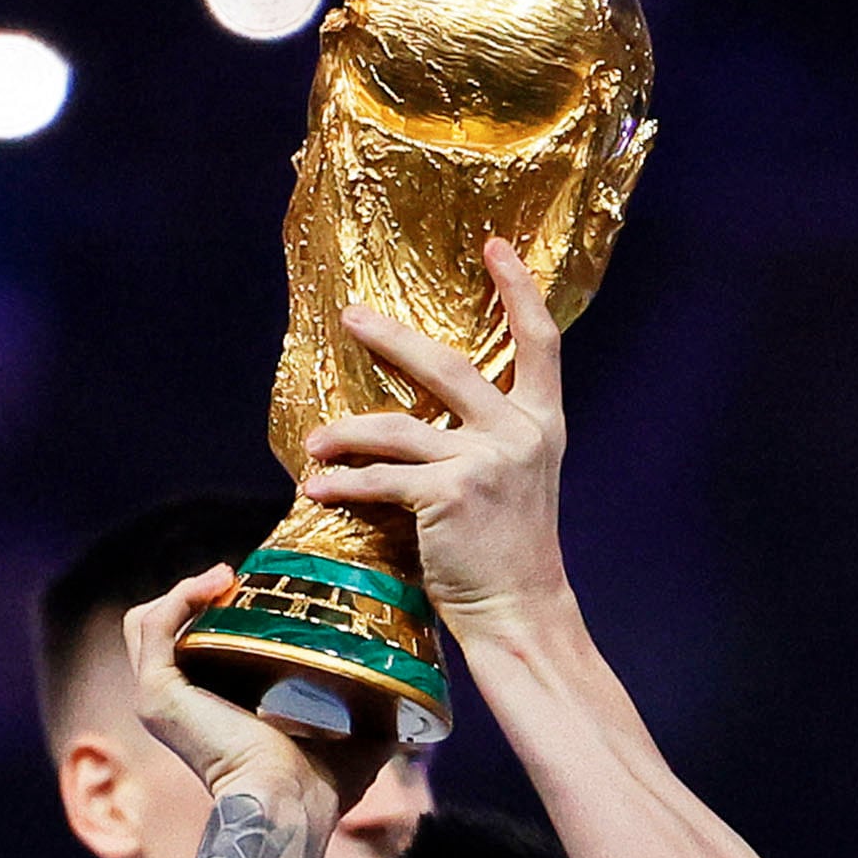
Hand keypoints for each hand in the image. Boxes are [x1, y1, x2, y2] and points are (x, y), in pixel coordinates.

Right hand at [123, 566, 384, 814]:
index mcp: (215, 708)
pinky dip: (180, 597)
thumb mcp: (357, 735)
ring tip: (229, 577)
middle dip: (196, 594)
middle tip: (240, 579)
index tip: (260, 586)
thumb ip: (373, 709)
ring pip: (145, 622)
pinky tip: (220, 582)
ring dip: (184, 591)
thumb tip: (410, 689)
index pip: (198, 644)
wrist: (291, 805)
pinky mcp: (157, 695)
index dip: (221, 609)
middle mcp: (179, 703)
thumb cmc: (320, 787)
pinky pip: (151, 627)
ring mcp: (160, 699)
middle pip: (163, 627)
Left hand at [302, 238, 572, 650]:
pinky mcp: (449, 492)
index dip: (519, 289)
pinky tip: (316, 488)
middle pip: (447, 364)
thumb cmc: (509, 555)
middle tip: (351, 316)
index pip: (540, 342)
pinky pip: (379, 477)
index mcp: (543, 424)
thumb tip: (425, 415)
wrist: (520, 611)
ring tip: (314, 444)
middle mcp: (518, 433)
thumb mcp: (517, 483)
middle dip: (391, 338)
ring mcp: (485, 460)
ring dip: (345, 432)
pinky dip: (342, 483)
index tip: (494, 246)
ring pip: (396, 427)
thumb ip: (488, 441)